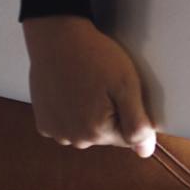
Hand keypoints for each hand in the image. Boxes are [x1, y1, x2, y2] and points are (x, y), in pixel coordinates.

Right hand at [21, 15, 157, 157]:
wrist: (56, 37)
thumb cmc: (94, 57)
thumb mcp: (127, 85)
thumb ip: (138, 123)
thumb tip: (145, 152)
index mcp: (97, 132)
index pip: (129, 137)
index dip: (130, 113)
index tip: (121, 91)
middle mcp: (74, 139)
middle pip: (107, 135)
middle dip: (111, 114)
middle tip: (104, 85)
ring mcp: (56, 132)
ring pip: (86, 131)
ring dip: (90, 114)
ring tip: (87, 86)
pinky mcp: (43, 123)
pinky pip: (67, 125)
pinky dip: (71, 112)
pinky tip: (71, 91)